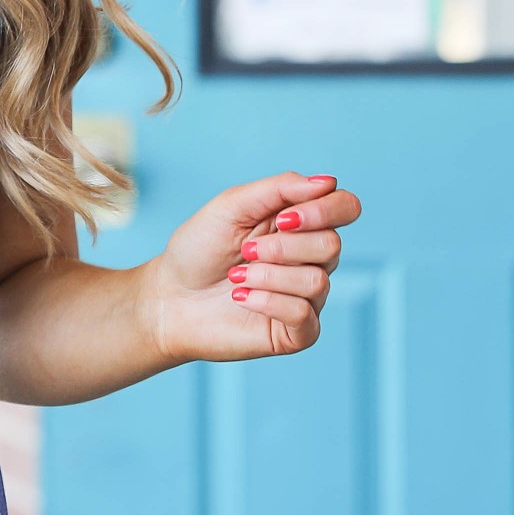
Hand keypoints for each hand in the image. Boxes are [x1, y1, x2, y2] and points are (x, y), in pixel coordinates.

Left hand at [141, 171, 360, 364]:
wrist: (168, 298)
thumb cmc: (198, 250)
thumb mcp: (232, 206)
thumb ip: (279, 188)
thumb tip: (327, 183)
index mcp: (301, 224)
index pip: (345, 207)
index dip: (324, 210)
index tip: (282, 219)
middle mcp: (311, 259)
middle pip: (332, 245)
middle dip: (283, 246)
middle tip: (246, 251)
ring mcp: (306, 297)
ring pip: (317, 280)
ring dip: (269, 275)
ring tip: (237, 276)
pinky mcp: (297, 332)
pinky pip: (304, 314)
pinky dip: (268, 301)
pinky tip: (241, 298)